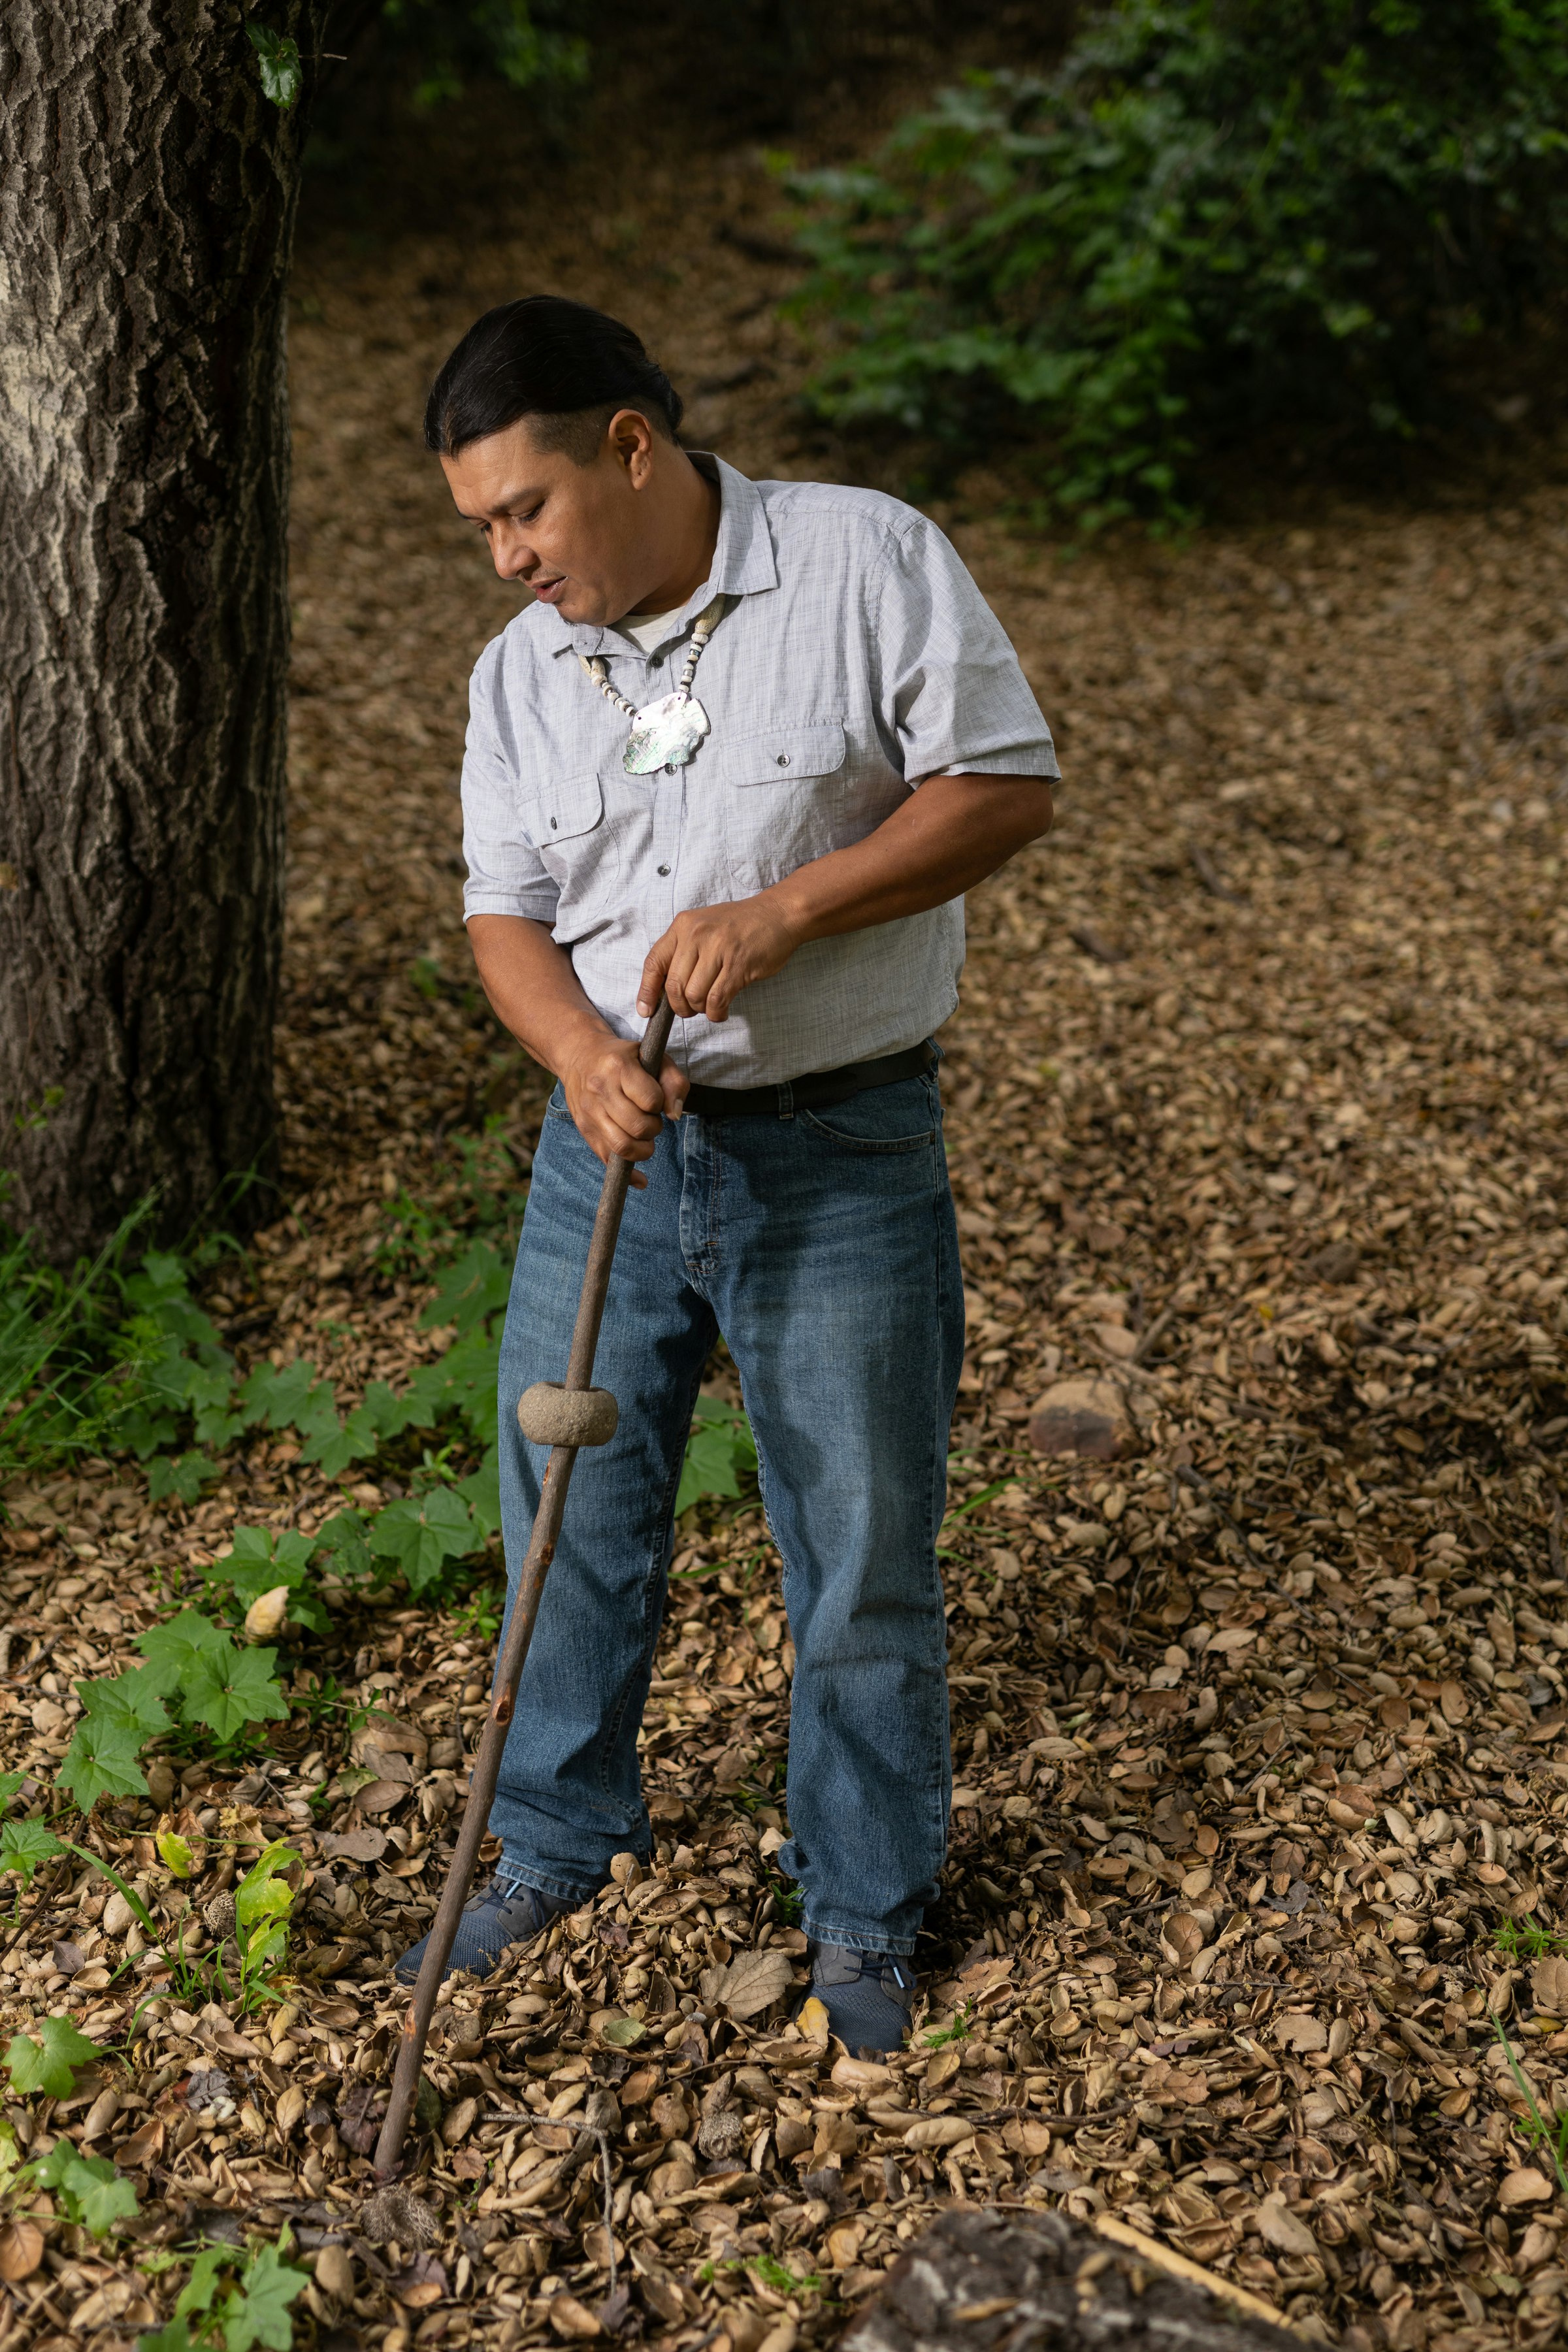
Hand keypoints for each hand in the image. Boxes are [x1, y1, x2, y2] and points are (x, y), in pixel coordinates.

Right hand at [560, 1032, 687, 1185]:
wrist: (579, 1056)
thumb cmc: (626, 1058)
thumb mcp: (654, 1057)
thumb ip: (674, 1082)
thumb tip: (675, 1115)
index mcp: (620, 1068)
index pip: (650, 1100)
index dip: (660, 1104)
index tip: (655, 1100)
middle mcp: (601, 1090)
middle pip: (638, 1127)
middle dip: (653, 1128)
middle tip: (651, 1119)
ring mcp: (590, 1112)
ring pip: (623, 1147)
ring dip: (643, 1150)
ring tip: (644, 1137)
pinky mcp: (584, 1129)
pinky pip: (607, 1160)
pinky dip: (628, 1174)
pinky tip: (640, 1178)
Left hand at [638, 894, 800, 1022]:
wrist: (777, 914)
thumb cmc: (740, 925)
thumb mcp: (703, 926)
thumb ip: (683, 951)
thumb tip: (663, 989)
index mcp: (683, 925)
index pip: (654, 962)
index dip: (647, 991)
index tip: (646, 1010)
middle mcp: (696, 934)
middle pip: (673, 986)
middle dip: (680, 1006)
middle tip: (690, 1009)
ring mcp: (718, 949)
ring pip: (694, 995)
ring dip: (700, 1009)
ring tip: (710, 1005)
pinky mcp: (738, 965)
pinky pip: (717, 999)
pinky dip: (716, 1013)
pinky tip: (722, 1011)